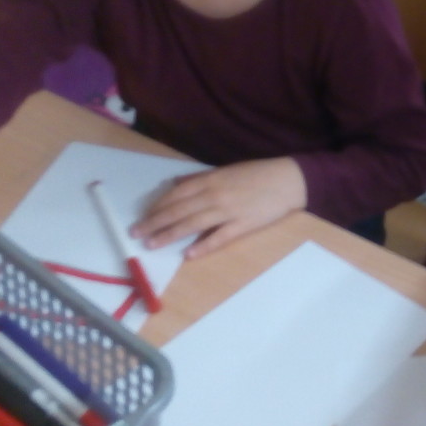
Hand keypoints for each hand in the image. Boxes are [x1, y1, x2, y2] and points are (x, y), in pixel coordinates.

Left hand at [129, 158, 305, 258]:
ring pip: (193, 223)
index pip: (176, 195)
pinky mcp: (243, 225)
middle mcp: (215, 194)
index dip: (157, 207)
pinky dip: (204, 245)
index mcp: (210, 179)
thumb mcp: (226, 171)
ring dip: (170, 234)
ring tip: (152, 244)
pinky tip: (189, 254)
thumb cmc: (257, 174)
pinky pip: (220, 237)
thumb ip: (200, 179)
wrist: (288, 179)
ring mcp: (228, 210)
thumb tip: (176, 184)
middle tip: (136, 234)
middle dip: (155, 222)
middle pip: (179, 210)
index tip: (143, 217)